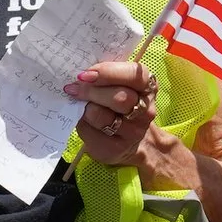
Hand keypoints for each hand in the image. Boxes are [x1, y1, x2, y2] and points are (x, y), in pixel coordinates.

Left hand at [66, 59, 189, 185]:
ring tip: (80, 104)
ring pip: (101, 115)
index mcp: (148, 87)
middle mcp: (146, 111)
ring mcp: (133, 133)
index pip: (133, 75)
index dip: (107, 72)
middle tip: (74, 88)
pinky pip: (91, 132)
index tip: (86, 74)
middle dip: (91, 90)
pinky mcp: (116, 149)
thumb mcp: (121, 86)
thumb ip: (107, 75)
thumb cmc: (120, 106)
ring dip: (85, 107)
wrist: (131, 142)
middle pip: (119, 98)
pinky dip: (82, 123)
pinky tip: (84, 120)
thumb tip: (81, 73)